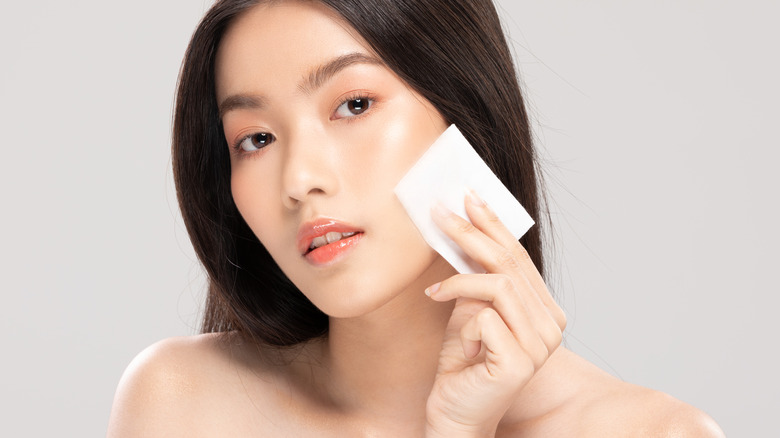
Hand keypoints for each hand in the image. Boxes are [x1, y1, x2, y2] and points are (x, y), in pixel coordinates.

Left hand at [424, 191, 566, 436]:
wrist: (454, 412)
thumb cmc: (462, 362)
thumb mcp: (468, 308)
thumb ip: (476, 277)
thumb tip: (463, 228)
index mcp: (545, 310)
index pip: (519, 257)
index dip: (493, 225)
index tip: (469, 198)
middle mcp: (551, 325)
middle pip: (510, 264)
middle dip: (472, 233)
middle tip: (441, 213)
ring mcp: (540, 345)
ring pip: (498, 285)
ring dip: (459, 281)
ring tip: (433, 291)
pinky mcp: (519, 361)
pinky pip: (484, 316)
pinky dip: (459, 318)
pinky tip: (450, 332)